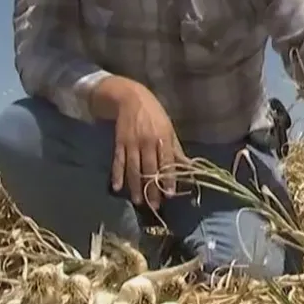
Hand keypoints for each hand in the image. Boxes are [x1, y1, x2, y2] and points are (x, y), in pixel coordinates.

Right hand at [111, 87, 184, 207]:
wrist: (131, 98)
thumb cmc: (154, 114)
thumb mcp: (169, 128)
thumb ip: (175, 149)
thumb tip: (187, 166)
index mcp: (163, 138)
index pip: (166, 162)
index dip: (168, 178)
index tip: (169, 194)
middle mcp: (148, 141)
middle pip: (150, 169)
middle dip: (152, 188)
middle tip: (154, 205)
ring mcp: (132, 142)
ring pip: (134, 168)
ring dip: (135, 186)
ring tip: (138, 201)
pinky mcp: (119, 142)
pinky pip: (118, 161)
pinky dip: (117, 174)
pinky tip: (117, 187)